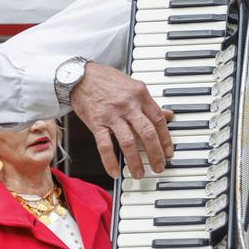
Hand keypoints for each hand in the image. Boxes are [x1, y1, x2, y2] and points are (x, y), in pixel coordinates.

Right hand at [71, 63, 174, 179]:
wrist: (80, 75)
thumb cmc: (106, 79)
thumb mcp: (133, 85)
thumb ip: (148, 103)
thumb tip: (167, 115)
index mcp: (140, 94)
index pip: (158, 120)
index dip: (166, 139)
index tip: (168, 152)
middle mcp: (128, 105)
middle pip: (147, 133)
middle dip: (155, 154)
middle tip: (159, 167)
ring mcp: (112, 114)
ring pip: (128, 142)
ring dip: (135, 162)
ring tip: (139, 174)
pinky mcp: (96, 122)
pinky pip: (105, 146)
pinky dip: (110, 161)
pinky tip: (115, 171)